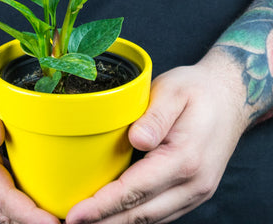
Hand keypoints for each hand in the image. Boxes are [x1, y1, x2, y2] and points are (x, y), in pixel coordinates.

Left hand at [66, 48, 249, 223]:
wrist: (229, 97)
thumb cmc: (196, 90)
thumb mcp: (174, 91)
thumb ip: (155, 117)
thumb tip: (137, 140)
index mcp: (184, 158)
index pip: (135, 190)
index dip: (103, 205)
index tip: (76, 214)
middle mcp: (193, 183)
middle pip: (141, 213)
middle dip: (104, 221)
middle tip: (72, 222)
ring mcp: (195, 190)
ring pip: (151, 218)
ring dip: (118, 222)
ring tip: (88, 222)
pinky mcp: (192, 190)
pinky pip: (160, 211)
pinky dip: (135, 216)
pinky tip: (116, 213)